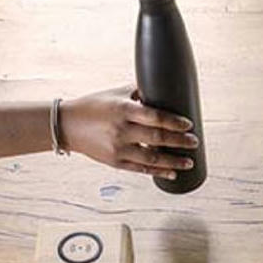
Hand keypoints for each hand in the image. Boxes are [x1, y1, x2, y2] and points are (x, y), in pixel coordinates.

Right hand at [59, 85, 197, 180]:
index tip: (189, 125)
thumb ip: (139, 93)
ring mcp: (118, 149)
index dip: (174, 122)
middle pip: (158, 138)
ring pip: (152, 159)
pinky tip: (172, 173)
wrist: (67, 126)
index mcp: (123, 110)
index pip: (155, 117)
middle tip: (194, 142)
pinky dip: (158, 172)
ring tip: (189, 162)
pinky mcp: (116, 163)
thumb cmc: (93, 106)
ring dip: (173, 162)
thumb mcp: (115, 94)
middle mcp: (121, 131)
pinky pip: (141, 170)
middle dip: (180, 142)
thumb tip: (162, 88)